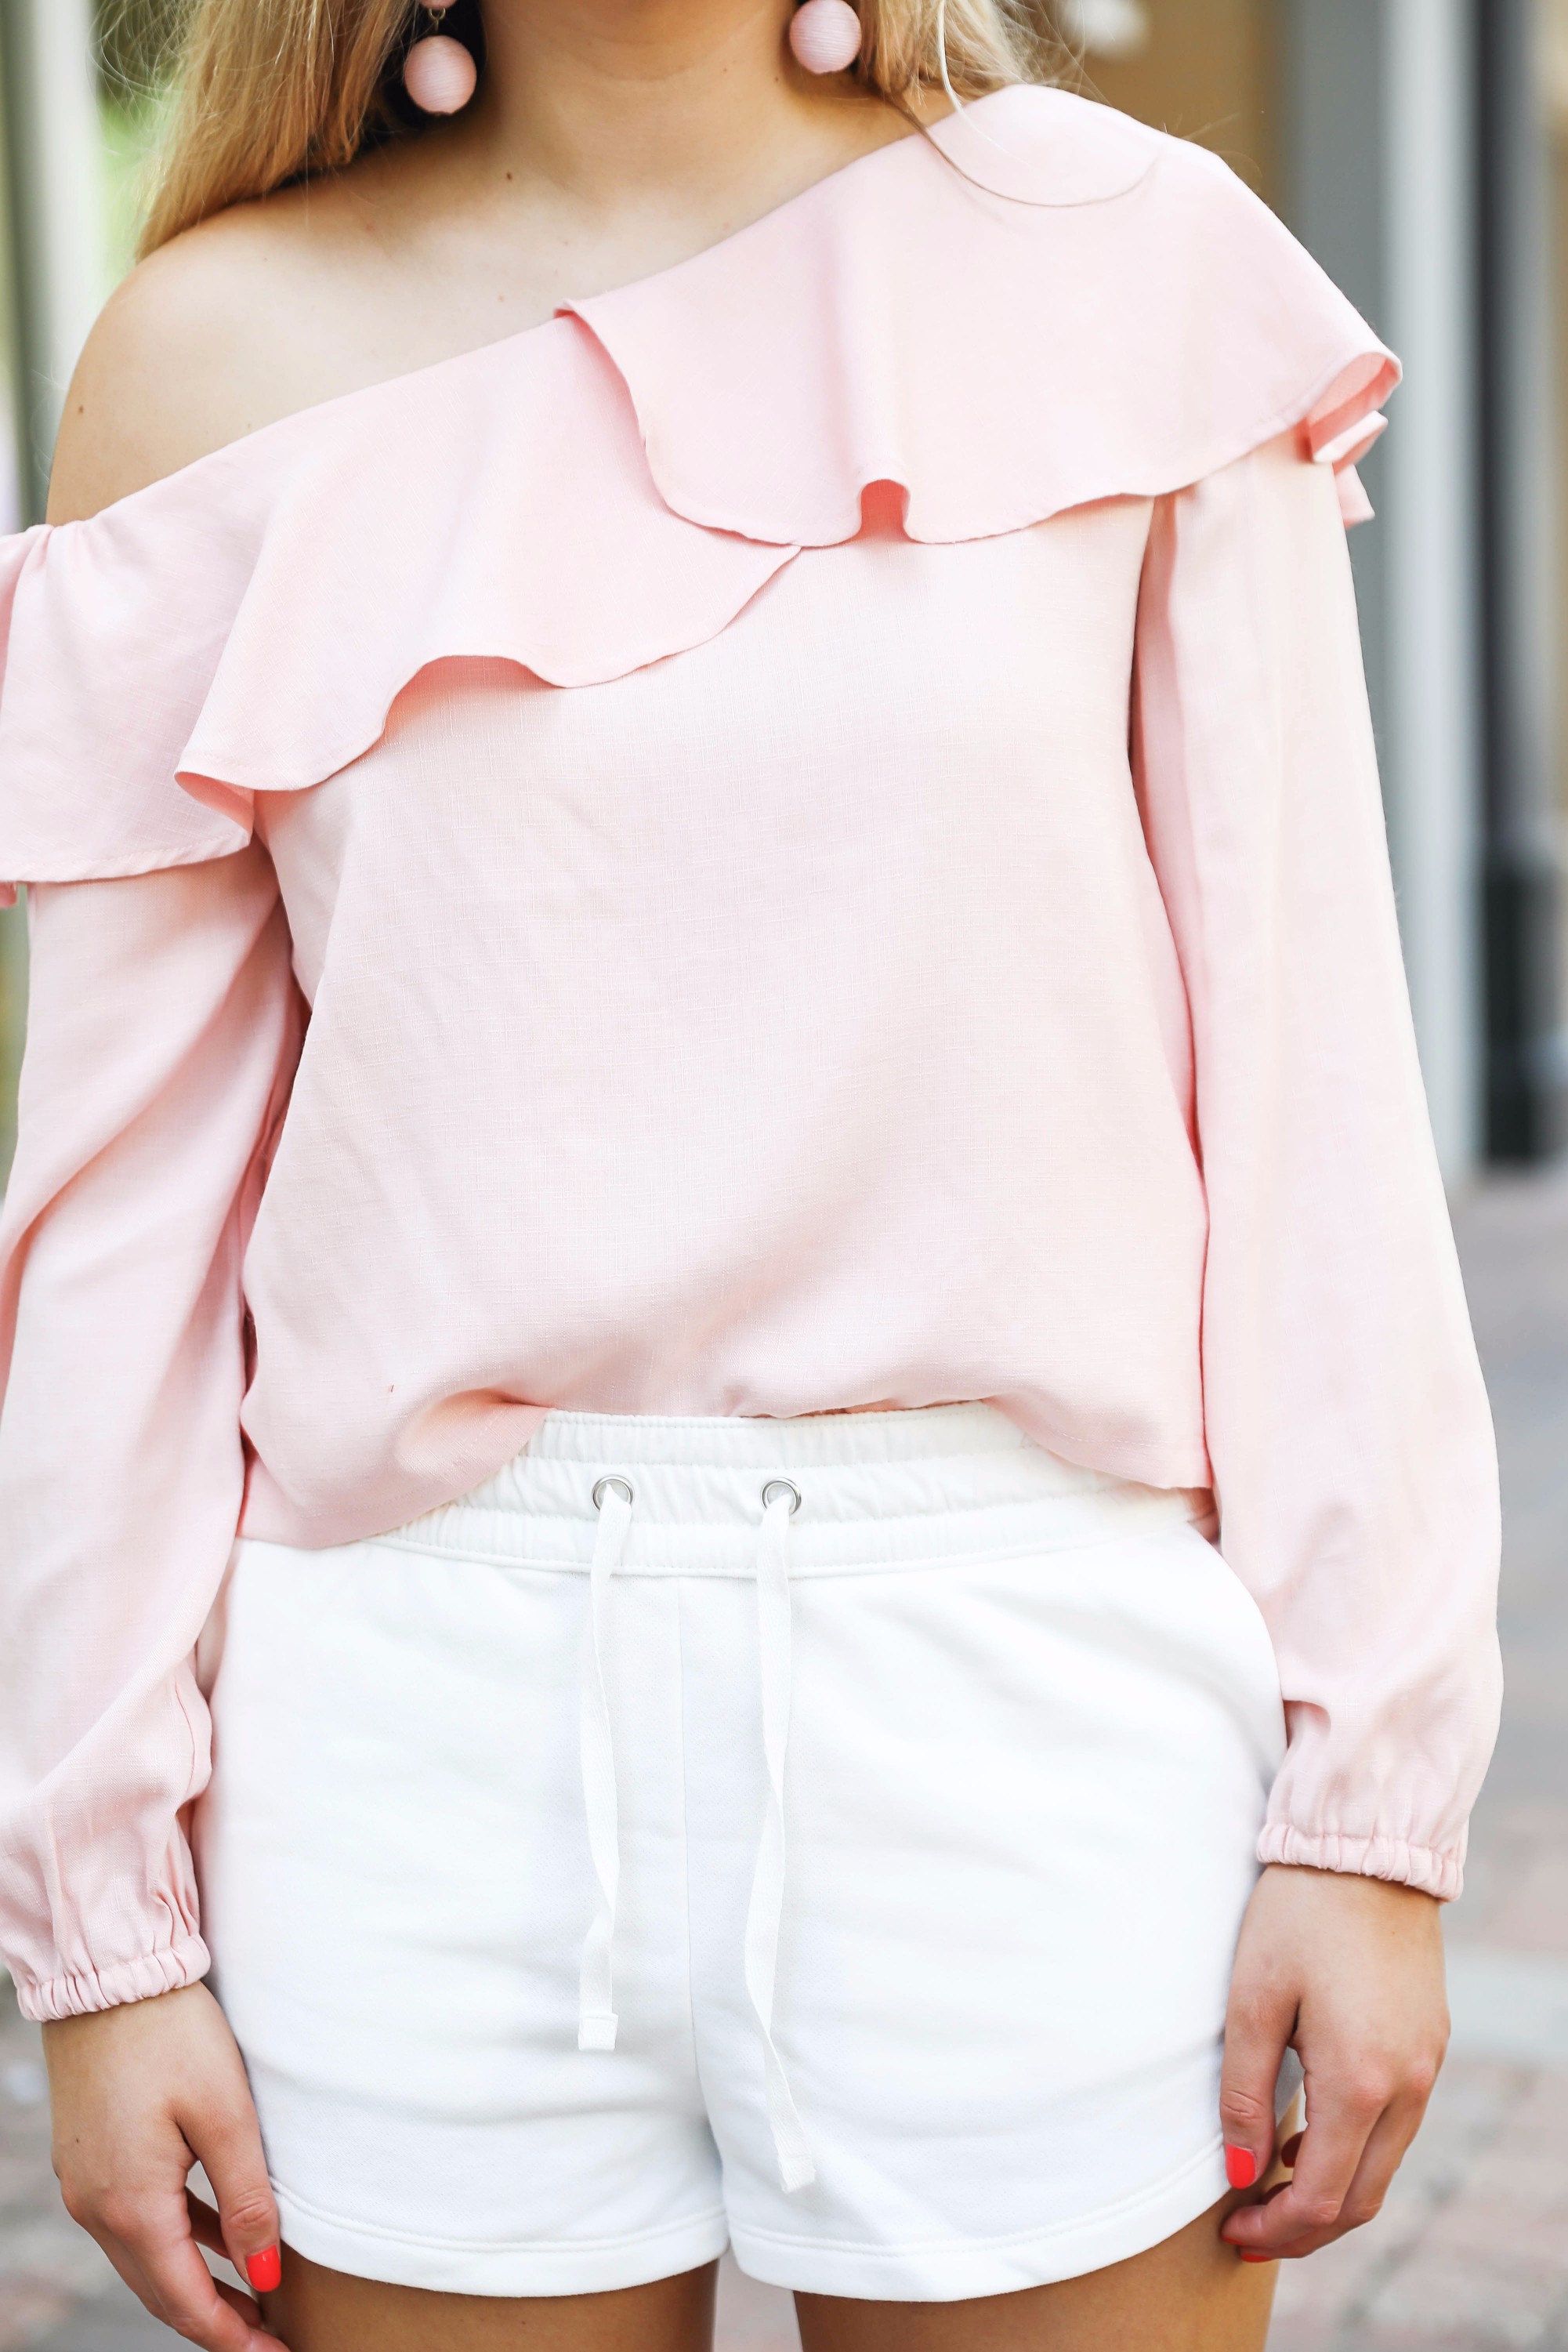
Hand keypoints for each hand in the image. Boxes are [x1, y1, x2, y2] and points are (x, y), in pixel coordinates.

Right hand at [43, 1981, 287, 2349]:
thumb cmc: (172, 2034)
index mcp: (130, 2206)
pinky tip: (214, 2236)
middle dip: (216, 2320)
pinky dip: (176, 2238)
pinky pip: (136, 2216)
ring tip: (253, 2298)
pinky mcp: (91, 2153)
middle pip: (160, 2289)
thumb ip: (248, 2199)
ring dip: (195, 2281)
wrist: (110, 1973)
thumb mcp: (226, 2114)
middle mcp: (97, 2206)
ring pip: (147, 2255)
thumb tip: (267, 2274)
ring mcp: (87, 2181)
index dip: (232, 2337)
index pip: (184, 2302)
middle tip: (269, 2340)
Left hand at [1219, 1863, 1447, 2262]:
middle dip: (1301, 2228)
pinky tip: (1307, 2135)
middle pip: (1361, 2199)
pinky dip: (1354, 2151)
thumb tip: (1238, 2171)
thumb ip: (1242, 2092)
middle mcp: (1408, 2087)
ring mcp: (1427, 2067)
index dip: (1274, 2229)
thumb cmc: (1299, 1914)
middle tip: (1246, 2227)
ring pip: (1383, 2167)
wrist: (1366, 1848)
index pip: (1323, 2199)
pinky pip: (1396, 2126)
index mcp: (1362, 2082)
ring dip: (1329, 2191)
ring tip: (1268, 2186)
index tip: (1230, 2230)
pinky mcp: (1430, 2045)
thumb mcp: (1251, 1998)